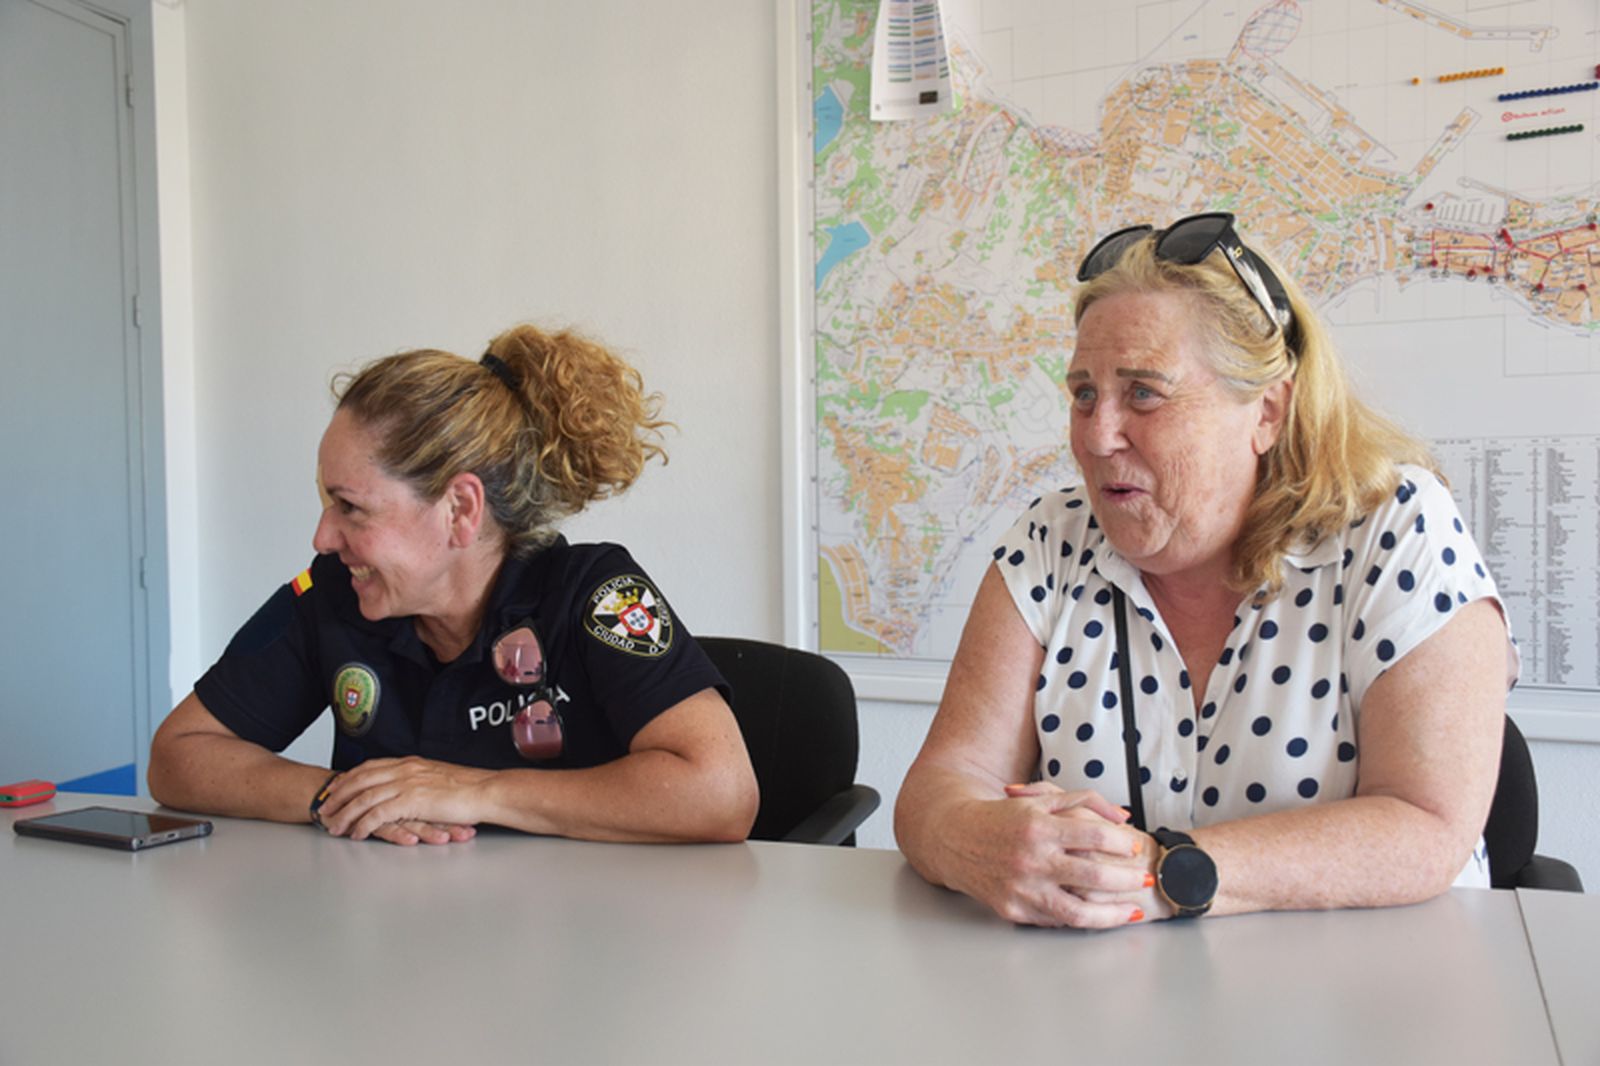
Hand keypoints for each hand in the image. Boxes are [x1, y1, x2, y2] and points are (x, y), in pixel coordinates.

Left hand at [316, 757, 494, 842]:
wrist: (486, 791)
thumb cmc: (470, 788)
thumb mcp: (438, 778)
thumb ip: (419, 781)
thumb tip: (410, 790)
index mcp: (410, 763)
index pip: (370, 767)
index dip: (349, 778)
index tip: (336, 787)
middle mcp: (405, 770)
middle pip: (360, 780)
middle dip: (338, 795)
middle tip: (324, 808)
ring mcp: (407, 784)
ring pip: (364, 798)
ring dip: (345, 813)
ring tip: (334, 826)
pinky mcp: (412, 801)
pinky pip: (378, 813)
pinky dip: (363, 824)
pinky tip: (357, 833)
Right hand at [939, 783, 1152, 928]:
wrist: (954, 838)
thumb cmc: (1002, 817)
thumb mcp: (1041, 799)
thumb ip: (1084, 802)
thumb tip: (1123, 819)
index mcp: (1039, 827)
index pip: (1095, 836)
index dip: (1121, 843)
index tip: (1133, 847)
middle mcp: (1032, 860)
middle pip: (1094, 874)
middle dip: (1127, 879)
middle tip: (1145, 879)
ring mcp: (1022, 889)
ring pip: (1079, 912)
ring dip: (1112, 913)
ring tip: (1130, 911)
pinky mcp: (1013, 910)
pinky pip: (1054, 921)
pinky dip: (1078, 919)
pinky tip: (1094, 914)